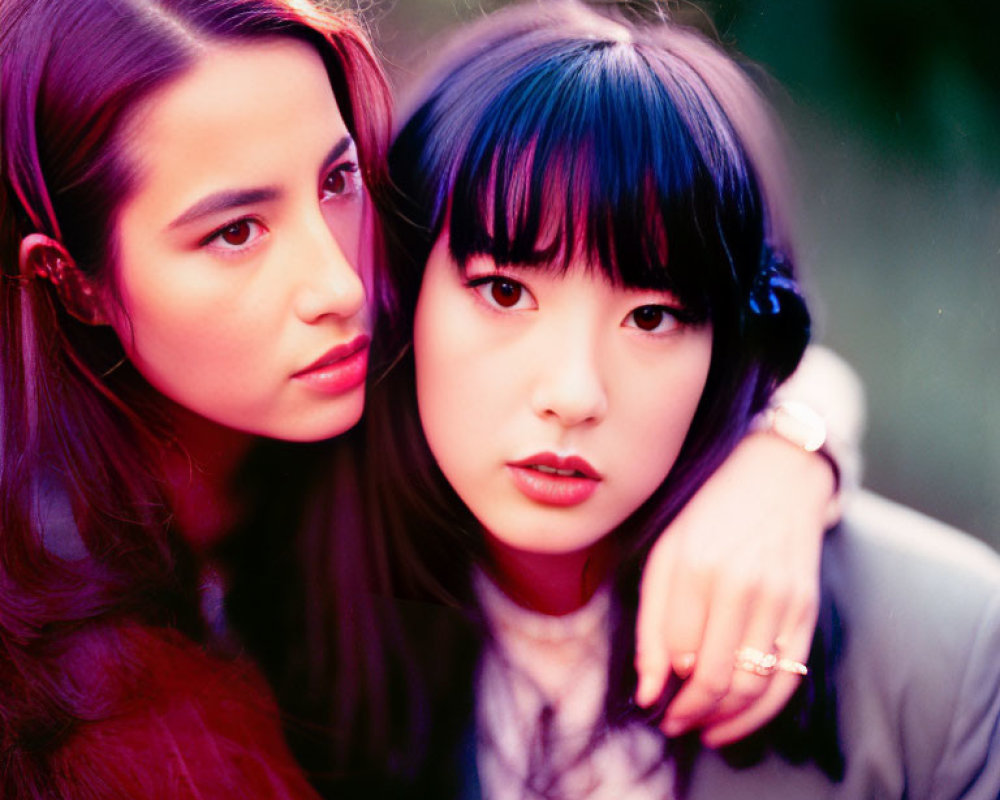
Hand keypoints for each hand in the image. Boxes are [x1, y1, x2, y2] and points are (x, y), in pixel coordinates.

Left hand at [634, 431, 835, 746]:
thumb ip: (651, 623)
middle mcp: (742, 585)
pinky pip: (789, 680)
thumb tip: (647, 692)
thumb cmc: (708, 517)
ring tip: (701, 727)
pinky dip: (762, 713)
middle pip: (715, 677)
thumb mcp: (664, 555)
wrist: (776, 478)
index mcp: (697, 566)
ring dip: (724, 721)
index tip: (654, 701)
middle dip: (690, 713)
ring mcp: (781, 599)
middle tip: (674, 724)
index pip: (677, 651)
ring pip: (753, 687)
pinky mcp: (808, 612)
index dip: (664, 686)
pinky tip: (736, 722)